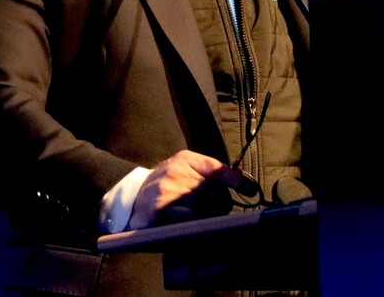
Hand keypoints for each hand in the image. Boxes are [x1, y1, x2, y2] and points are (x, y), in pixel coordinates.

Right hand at [126, 150, 245, 229]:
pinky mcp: (160, 213)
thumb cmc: (166, 184)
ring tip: (196, 215)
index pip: (217, 168)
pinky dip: (195, 224)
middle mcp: (176, 173)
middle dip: (219, 203)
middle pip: (215, 193)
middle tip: (212, 208)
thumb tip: (246, 183)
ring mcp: (167, 193)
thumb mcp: (186, 168)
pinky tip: (189, 223)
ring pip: (206, 209)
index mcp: (185, 160)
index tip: (251, 190)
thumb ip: (213, 172)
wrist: (132, 199)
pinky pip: (191, 221)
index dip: (236, 181)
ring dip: (208, 216)